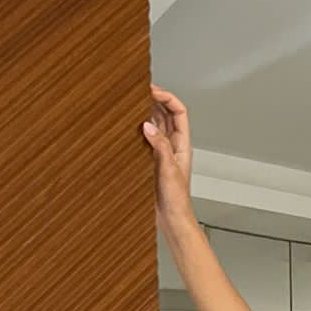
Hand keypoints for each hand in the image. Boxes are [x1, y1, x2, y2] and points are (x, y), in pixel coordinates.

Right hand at [142, 86, 193, 224]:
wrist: (172, 221)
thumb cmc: (177, 202)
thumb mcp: (169, 171)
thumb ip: (160, 147)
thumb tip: (148, 126)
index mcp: (182, 145)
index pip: (179, 112)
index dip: (167, 98)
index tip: (152, 90)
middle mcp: (172, 146)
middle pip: (166, 114)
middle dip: (154, 100)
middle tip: (138, 91)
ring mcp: (161, 153)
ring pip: (155, 125)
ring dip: (145, 113)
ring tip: (132, 103)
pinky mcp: (151, 161)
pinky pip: (145, 139)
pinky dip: (137, 129)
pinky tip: (127, 126)